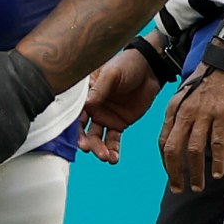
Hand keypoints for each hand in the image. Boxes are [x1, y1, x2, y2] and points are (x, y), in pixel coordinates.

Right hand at [81, 49, 163, 165]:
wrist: (150, 69)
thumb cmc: (127, 65)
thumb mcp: (111, 74)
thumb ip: (99, 90)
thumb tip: (86, 104)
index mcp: (84, 95)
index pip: (74, 113)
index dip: (72, 126)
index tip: (75, 137)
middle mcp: (91, 108)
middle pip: (83, 129)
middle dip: (85, 141)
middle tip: (89, 149)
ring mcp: (104, 117)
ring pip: (97, 137)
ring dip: (99, 148)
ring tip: (105, 157)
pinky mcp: (118, 124)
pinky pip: (113, 139)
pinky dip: (113, 150)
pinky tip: (113, 159)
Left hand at [159, 67, 223, 192]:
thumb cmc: (205, 82)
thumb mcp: (183, 98)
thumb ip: (178, 118)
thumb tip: (175, 141)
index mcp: (173, 111)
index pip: (163, 142)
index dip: (165, 162)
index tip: (170, 176)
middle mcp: (185, 114)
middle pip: (174, 150)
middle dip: (175, 173)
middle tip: (178, 189)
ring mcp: (204, 115)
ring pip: (194, 150)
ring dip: (195, 172)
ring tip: (198, 186)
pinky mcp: (223, 116)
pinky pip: (217, 143)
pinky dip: (216, 161)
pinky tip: (217, 173)